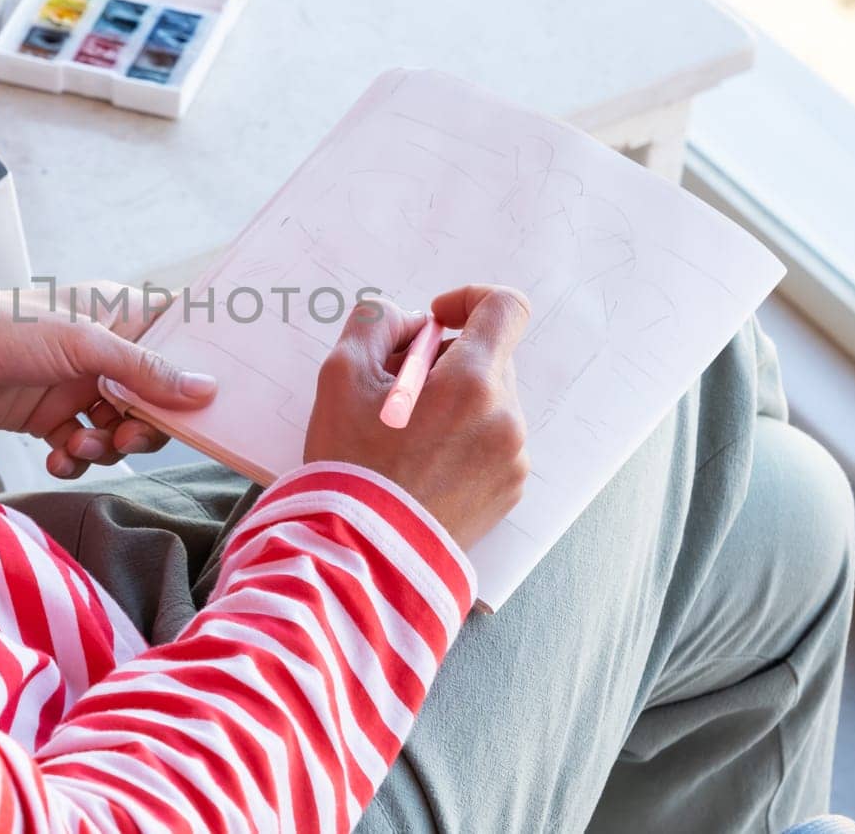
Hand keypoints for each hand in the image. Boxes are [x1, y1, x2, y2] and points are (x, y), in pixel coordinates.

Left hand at [0, 281, 215, 477]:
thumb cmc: (0, 329)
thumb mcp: (81, 344)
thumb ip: (144, 368)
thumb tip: (205, 390)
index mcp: (116, 313)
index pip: (178, 334)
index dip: (196, 364)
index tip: (204, 399)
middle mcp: (102, 349)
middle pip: (155, 396)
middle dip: (145, 424)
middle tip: (127, 437)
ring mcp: (76, 384)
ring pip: (120, 427)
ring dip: (106, 447)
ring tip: (78, 446)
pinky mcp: (49, 416)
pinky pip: (83, 447)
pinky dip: (75, 460)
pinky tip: (58, 457)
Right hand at [303, 285, 531, 548]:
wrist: (361, 554)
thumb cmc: (349, 466)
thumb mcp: (341, 377)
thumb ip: (373, 324)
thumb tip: (406, 321)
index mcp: (472, 383)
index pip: (504, 308)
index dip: (468, 300)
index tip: (435, 320)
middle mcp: (505, 417)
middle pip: (489, 358)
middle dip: (444, 361)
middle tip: (394, 390)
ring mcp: (513, 459)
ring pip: (489, 402)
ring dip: (452, 403)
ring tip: (402, 437)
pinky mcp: (509, 491)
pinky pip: (492, 443)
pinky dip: (461, 440)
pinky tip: (419, 465)